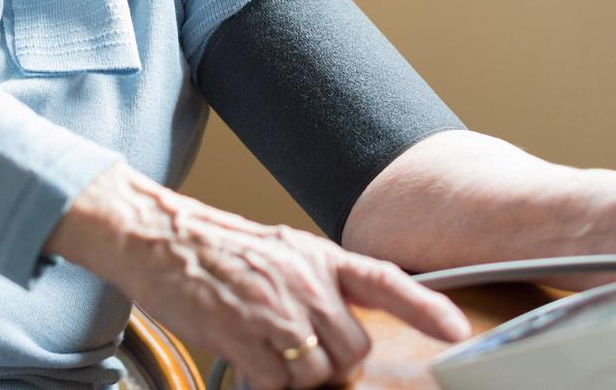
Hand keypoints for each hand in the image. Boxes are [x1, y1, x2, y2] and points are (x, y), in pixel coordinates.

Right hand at [47, 162, 471, 389]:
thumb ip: (320, 283)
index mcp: (318, 256)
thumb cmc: (218, 249)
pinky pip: (278, 383)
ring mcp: (277, 310)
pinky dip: (266, 381)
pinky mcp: (245, 337)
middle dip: (333, 362)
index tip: (455, 330)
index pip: (386, 279)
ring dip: (297, 375)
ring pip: (317, 373)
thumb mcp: (282, 251)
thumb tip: (346, 329)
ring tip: (267, 348)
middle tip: (298, 348)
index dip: (425, 307)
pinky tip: (247, 357)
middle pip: (353, 350)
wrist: (161, 240)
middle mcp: (305, 281)